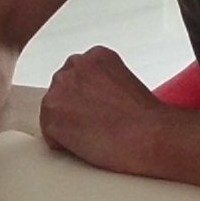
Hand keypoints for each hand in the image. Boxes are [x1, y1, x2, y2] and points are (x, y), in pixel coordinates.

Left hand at [40, 46, 175, 176]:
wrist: (149, 136)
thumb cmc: (145, 118)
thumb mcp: (124, 81)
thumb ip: (100, 81)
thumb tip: (88, 98)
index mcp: (95, 56)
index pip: (76, 76)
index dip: (87, 98)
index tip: (101, 109)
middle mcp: (74, 66)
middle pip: (62, 91)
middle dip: (74, 108)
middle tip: (98, 124)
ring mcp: (60, 90)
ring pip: (54, 112)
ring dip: (68, 125)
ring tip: (95, 134)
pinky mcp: (52, 116)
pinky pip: (50, 134)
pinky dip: (64, 144)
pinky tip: (87, 144)